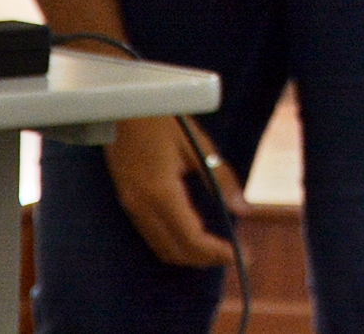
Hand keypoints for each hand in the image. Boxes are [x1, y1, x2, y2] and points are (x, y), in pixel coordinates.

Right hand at [104, 116, 240, 267]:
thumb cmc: (162, 118)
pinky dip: (174, 243)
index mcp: (161, 192)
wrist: (120, 103)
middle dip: (205, 259)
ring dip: (189, 255)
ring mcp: (130, 205)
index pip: (190, 238)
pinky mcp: (126, 200)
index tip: (241, 255)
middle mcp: (141, 206)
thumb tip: (243, 209)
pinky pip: (151, 235)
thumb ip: (220, 178)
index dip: (216, 253)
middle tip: (233, 255)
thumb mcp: (197, 144)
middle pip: (174, 251)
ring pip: (160, 247)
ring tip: (217, 249)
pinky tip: (193, 234)